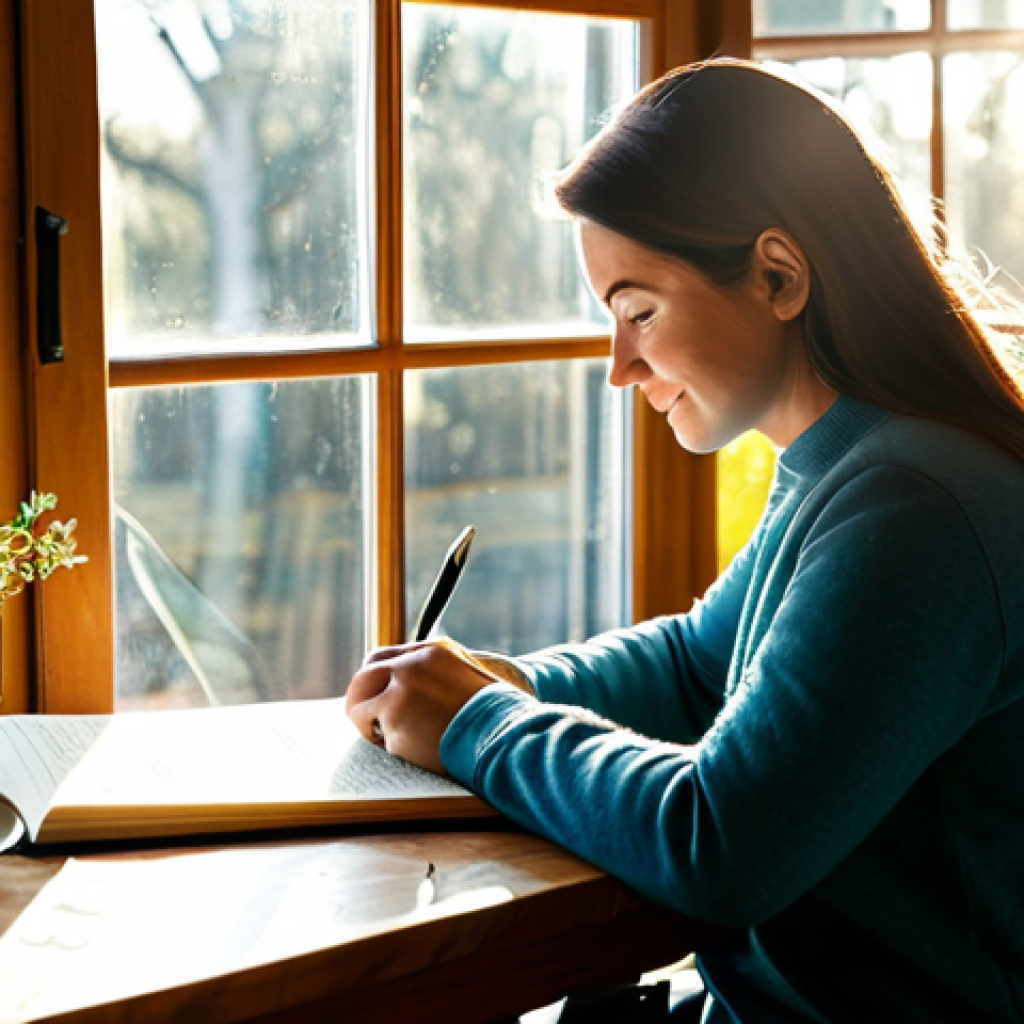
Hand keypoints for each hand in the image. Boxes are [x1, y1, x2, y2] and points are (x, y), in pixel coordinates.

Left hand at [345, 639, 512, 774]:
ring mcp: (401, 687)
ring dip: (370, 726)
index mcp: (434, 650)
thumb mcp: (470, 679)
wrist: (505, 733)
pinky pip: (376, 734)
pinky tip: (415, 750)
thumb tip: (410, 689)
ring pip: (360, 706)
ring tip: (394, 740)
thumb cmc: (496, 716)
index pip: (384, 657)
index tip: (371, 694)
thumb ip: (438, 677)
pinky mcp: (394, 714)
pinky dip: (389, 746)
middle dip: (359, 701)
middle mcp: (413, 663)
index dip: (373, 679)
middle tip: (364, 720)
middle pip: (364, 676)